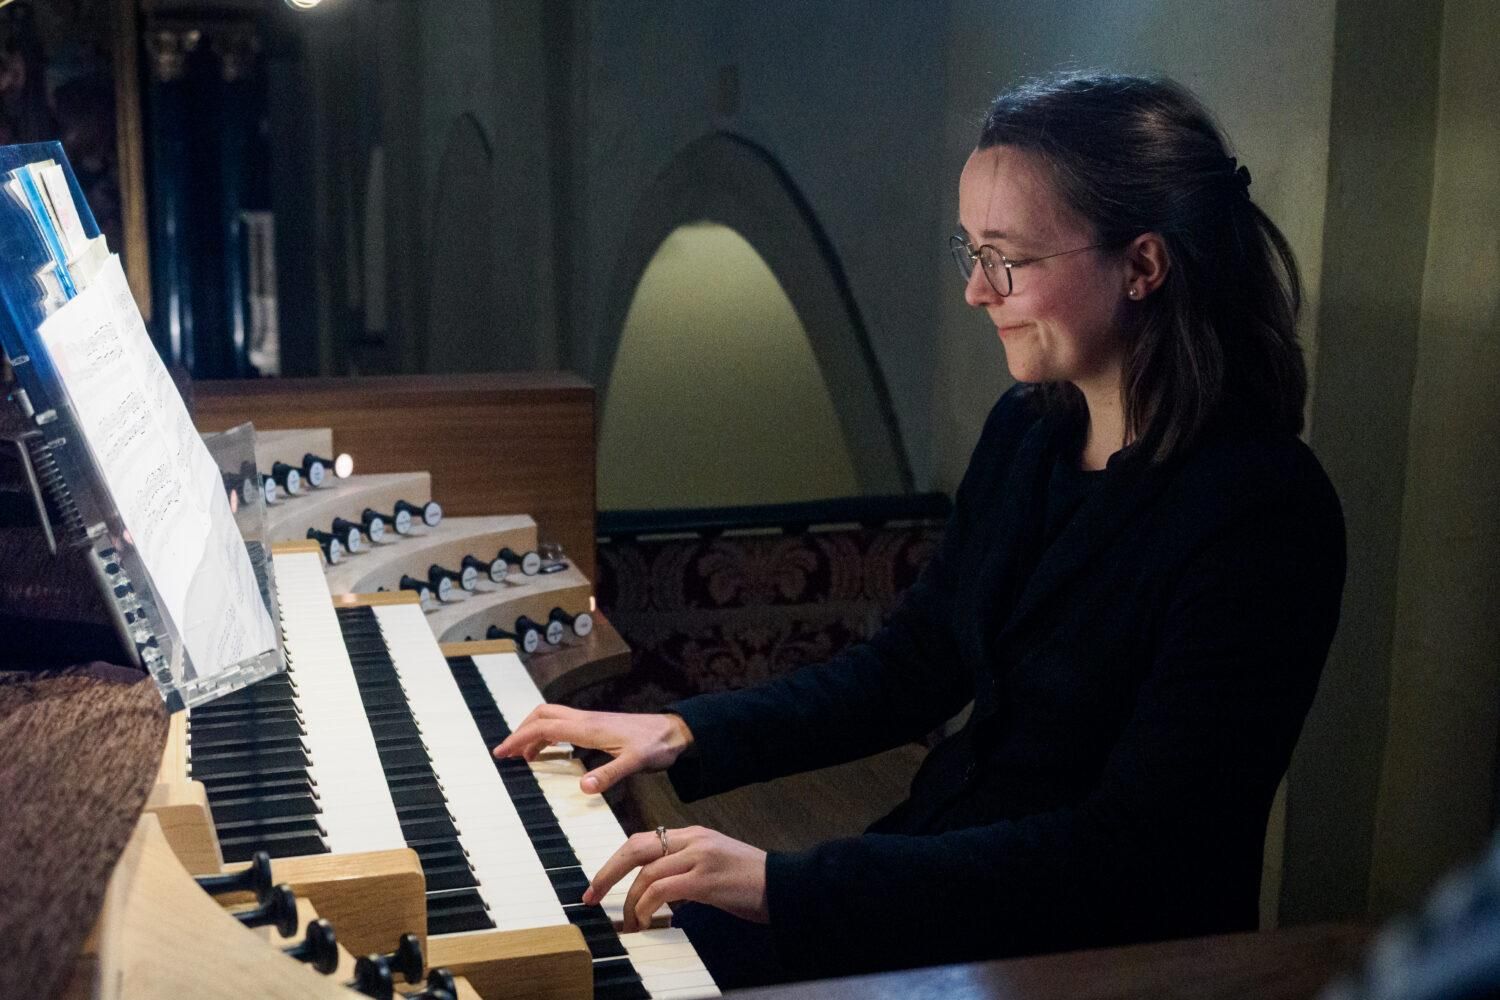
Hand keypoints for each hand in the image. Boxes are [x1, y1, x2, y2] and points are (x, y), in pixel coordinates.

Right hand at [490, 705, 692, 793]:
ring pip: (552, 718)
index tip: (502, 752)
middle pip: (543, 715)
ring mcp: (591, 721)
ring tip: (524, 756)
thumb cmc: (656, 745)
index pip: (544, 727)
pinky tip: (551, 751)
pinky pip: (564, 725)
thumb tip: (583, 787)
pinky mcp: (598, 726)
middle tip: (508, 753)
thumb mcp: (635, 763)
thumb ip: (609, 774)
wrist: (674, 731)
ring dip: (534, 732)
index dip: (520, 738)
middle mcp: (586, 720)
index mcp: (588, 727)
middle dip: (521, 731)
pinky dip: (549, 735)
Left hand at [583, 825, 768, 931]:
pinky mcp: (706, 879)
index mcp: (694, 835)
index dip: (616, 861)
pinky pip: (662, 889)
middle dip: (607, 873)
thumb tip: (658, 888)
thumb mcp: (715, 865)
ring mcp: (700, 857)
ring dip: (630, 901)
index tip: (600, 882)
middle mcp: (694, 840)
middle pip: (635, 847)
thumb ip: (687, 867)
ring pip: (646, 872)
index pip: (643, 839)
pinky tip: (646, 920)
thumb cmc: (752, 882)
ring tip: (629, 922)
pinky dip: (646, 905)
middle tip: (590, 896)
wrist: (786, 885)